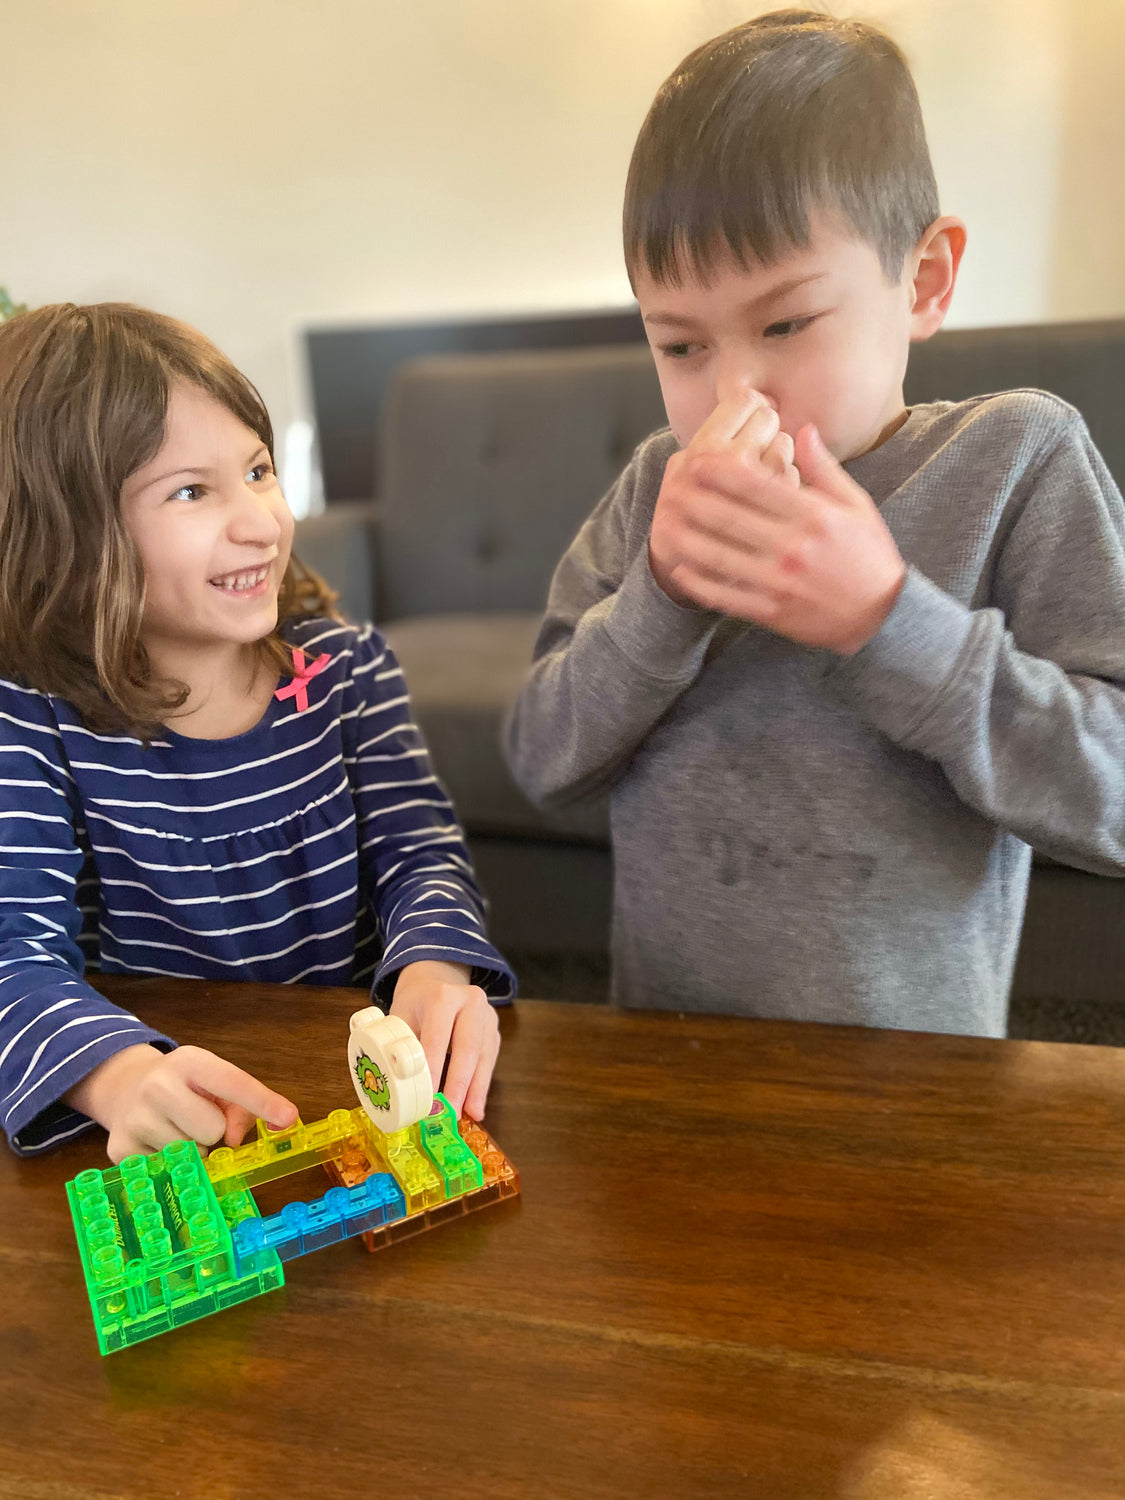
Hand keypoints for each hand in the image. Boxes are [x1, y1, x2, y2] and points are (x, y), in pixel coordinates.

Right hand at [64, 1043, 297, 1163]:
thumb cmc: (184, 1086)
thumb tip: (237, 1140)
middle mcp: (158, 1085)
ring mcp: (135, 1118)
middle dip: (214, 1131)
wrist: (125, 1087)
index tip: (287, 1117)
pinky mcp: (121, 1149)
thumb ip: (242, 1105)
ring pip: (191, 1155)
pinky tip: (158, 1141)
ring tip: (177, 1128)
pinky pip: (167, 1170)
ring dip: (193, 1149)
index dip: (263, 1102)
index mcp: (190, 1062)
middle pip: (213, 1130)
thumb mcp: (214, 1082)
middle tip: (199, 1119)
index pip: (234, 1083)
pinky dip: (171, 1163)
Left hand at [389, 960, 499, 1120]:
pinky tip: (476, 1105)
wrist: (436, 980)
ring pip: (484, 1056)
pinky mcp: (494, 1030)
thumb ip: (400, 1045)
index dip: (434, 1070)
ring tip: (470, 1114)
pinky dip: (481, 1085)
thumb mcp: (400, 1016)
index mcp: (443, 996)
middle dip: (460, 1084)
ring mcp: (487, 1015)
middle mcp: (471, 1001)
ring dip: (476, 1089)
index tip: (429, 1098)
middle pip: (468, 1047)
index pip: (438, 1038)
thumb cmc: (415, 1004)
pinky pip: (490, 1060)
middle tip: (452, 1112)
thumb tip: (400, 1083)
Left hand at [650, 392, 905, 652]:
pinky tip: (681, 570)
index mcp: (813, 516)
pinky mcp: (773, 611)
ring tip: (664, 523)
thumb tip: (802, 429)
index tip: (697, 459)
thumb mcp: (856, 505)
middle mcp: (793, 547)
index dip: (722, 471)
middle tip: (669, 485)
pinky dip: (702, 584)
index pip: (758, 486)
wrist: (883, 615)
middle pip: (730, 517)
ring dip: (688, 539)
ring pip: (721, 556)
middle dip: (695, 499)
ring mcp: (780, 581)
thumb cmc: (869, 554)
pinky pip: (729, 595)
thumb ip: (825, 469)